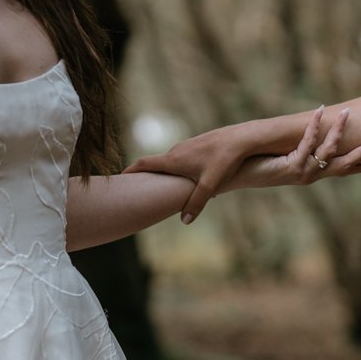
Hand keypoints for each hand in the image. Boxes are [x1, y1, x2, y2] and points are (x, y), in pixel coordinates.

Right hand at [125, 123, 259, 223]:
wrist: (242, 139)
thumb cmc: (225, 161)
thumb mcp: (210, 185)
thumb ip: (195, 203)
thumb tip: (184, 221)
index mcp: (173, 160)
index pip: (144, 164)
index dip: (129, 171)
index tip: (118, 178)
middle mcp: (176, 151)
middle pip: (155, 164)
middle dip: (146, 176)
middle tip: (137, 189)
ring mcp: (187, 146)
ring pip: (170, 162)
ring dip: (164, 174)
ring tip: (163, 188)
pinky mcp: (198, 145)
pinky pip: (182, 159)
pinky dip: (178, 169)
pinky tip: (191, 180)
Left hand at [226, 106, 360, 193]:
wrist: (235, 172)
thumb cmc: (254, 162)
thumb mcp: (280, 154)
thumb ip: (295, 148)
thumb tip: (306, 133)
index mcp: (310, 173)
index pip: (341, 171)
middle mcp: (310, 175)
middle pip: (345, 165)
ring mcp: (302, 173)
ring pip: (329, 152)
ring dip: (338, 130)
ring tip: (347, 112)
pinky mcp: (292, 168)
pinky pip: (308, 144)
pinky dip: (314, 126)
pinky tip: (319, 111)